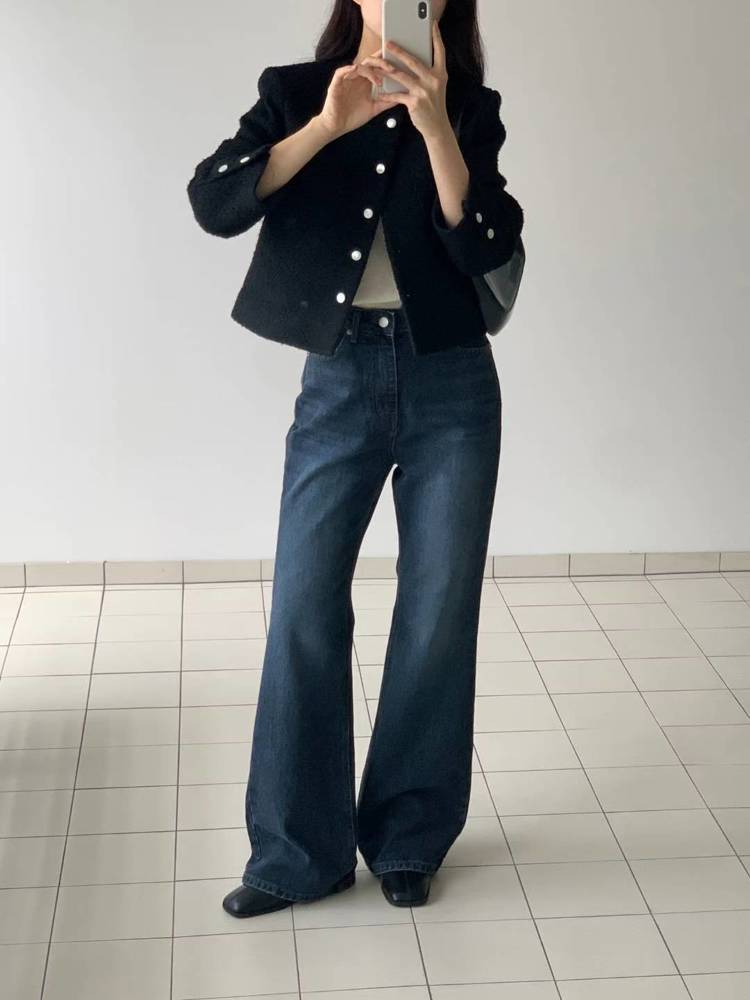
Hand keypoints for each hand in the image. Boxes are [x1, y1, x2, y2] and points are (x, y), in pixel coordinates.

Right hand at [315, 47, 396, 139]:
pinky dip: (348, 69)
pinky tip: (356, 69)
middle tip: (392, 69)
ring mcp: (346, 80)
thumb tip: (402, 98)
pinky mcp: (336, 84)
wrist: (337, 127)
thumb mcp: (374, 109)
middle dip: (381, 63)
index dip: (386, 62)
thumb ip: (386, 102)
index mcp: (365, 82)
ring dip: (370, 71)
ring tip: (379, 81)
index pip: (376, 67)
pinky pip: (341, 72)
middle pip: (369, 62)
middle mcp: (357, 78)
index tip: (398, 63)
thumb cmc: (353, 118)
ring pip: (358, 66)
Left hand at [358, 20, 450, 141]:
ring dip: (386, 69)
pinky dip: (387, 94)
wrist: (437, 127)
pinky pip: (397, 95)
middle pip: (413, 61)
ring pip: (401, 75)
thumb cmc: (434, 105)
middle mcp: (433, 80)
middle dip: (399, 51)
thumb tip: (414, 62)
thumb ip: (429, 74)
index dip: (436, 37)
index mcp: (440, 74)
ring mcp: (424, 91)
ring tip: (377, 64)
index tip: (432, 25)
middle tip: (388, 44)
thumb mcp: (437, 87)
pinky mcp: (414, 102)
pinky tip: (380, 93)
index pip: (440, 51)